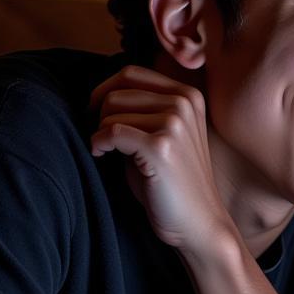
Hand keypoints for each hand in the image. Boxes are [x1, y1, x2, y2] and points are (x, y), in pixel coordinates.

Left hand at [90, 66, 229, 249]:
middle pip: (118, 90)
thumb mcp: (164, 133)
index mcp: (188, 95)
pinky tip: (103, 156)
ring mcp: (174, 123)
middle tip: (102, 139)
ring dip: (100, 132)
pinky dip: (98, 144)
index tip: (96, 114)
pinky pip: (110, 132)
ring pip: (111, 110)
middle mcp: (184, 103)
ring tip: (108, 152)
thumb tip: (101, 92)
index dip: (105, 90)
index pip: (131, 73)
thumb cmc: (172, 180)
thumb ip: (143, 108)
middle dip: (100, 114)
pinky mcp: (161, 147)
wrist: (197, 220)